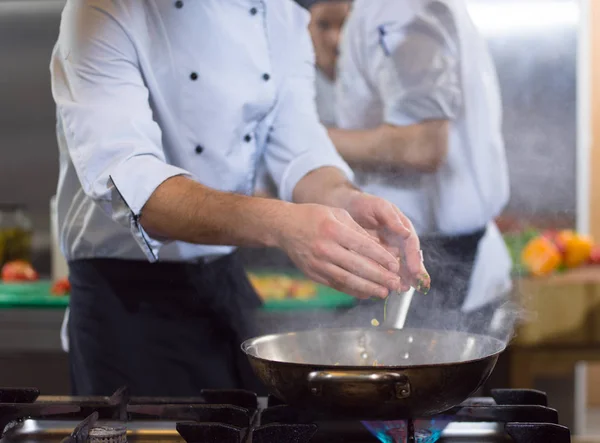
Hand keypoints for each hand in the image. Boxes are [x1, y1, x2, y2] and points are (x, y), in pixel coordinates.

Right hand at [274, 204, 403, 298]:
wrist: (284, 227)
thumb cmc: (313, 216)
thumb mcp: (337, 214)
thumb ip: (358, 230)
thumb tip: (379, 247)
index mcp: (333, 230)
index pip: (363, 246)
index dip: (381, 257)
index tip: (395, 265)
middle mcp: (325, 248)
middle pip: (358, 266)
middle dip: (380, 277)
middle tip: (396, 283)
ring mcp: (318, 263)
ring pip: (348, 279)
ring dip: (368, 288)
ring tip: (384, 292)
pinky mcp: (313, 274)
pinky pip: (336, 285)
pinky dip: (352, 291)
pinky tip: (366, 294)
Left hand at [345, 193, 430, 292]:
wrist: (346, 208)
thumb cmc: (364, 204)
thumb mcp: (379, 206)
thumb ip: (392, 218)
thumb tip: (406, 232)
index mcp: (402, 227)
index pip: (411, 244)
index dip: (414, 257)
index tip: (415, 270)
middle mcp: (397, 240)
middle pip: (408, 258)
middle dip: (413, 273)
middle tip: (416, 285)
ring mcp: (388, 249)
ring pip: (398, 266)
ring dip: (402, 278)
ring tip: (402, 289)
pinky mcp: (376, 257)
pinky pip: (382, 268)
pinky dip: (384, 278)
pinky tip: (385, 287)